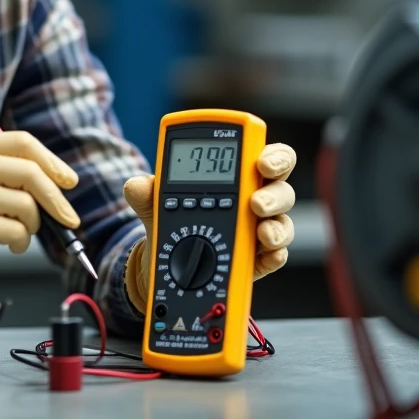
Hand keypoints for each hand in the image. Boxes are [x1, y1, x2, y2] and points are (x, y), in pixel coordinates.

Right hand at [0, 131, 79, 291]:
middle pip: (30, 173)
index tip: (69, 180)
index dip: (52, 161)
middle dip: (56, 199)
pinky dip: (21, 241)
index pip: (22, 142)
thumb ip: (0, 172)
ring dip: (34, 225)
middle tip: (68, 217)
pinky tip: (11, 245)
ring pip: (25, 206)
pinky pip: (13, 231)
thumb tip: (55, 184)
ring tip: (22, 233)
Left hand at [122, 143, 296, 311]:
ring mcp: (257, 230)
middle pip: (281, 191)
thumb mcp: (155, 203)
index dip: (274, 156)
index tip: (262, 162)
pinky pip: (274, 257)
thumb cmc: (173, 219)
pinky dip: (274, 256)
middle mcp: (254, 200)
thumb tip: (136, 185)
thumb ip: (146, 192)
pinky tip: (267, 255)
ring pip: (281, 224)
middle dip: (274, 195)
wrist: (164, 263)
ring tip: (261, 234)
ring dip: (275, 228)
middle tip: (255, 203)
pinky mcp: (256, 260)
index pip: (267, 157)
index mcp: (236, 175)